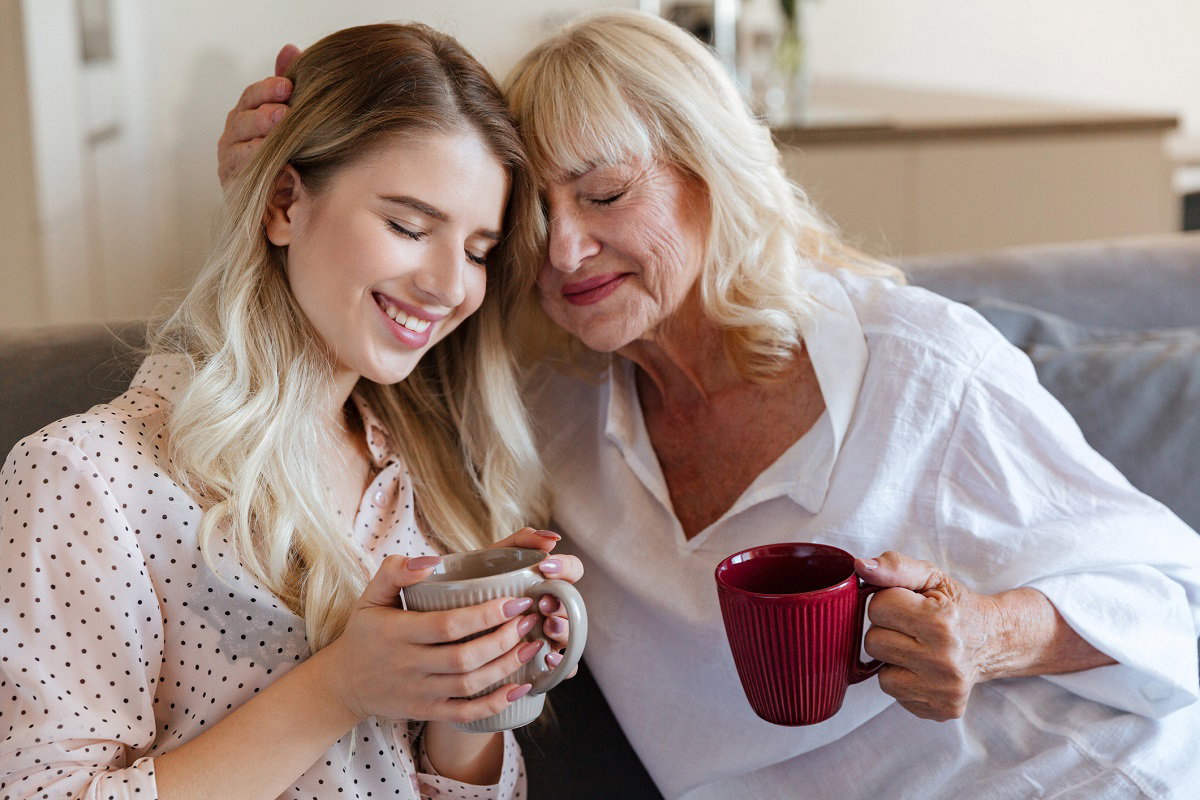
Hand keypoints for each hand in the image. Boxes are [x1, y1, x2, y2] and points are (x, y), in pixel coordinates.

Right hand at [217, 44, 300, 185]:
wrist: (274, 202)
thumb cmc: (282, 155)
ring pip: (240, 142)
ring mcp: (229, 156)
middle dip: (264, 112)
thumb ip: (284, 88)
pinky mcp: (230, 179)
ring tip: (278, 130)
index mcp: (247, 113)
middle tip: (285, 111)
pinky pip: (241, 168)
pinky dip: (254, 161)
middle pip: (244, 116)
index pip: (252, 95)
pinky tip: (270, 157)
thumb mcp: (286, 120)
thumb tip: (290, 48)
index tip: (288, 86)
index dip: (268, 89)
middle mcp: (234, 132)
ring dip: (260, 136)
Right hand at [318, 554, 541, 726]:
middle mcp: (408, 665)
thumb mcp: (370, 596)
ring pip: (470, 685)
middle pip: (464, 657)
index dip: (485, 615)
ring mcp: (419, 692)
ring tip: (532, 644)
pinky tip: (520, 686)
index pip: (447, 625)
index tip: (514, 601)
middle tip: (530, 619)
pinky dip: (496, 703)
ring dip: (506, 667)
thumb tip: (432, 561)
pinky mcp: (427, 711)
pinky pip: (466, 713)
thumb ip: (395, 571)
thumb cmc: (366, 631)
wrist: (344, 682)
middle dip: (504, 639)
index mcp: (396, 633)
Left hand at [488, 527, 582, 671]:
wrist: (449, 612)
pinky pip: (565, 667)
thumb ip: (522, 540)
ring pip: (573, 636)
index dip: (566, 568)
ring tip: (548, 628)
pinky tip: (548, 660)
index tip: (545, 569)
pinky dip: (563, 665)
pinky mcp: (542, 659)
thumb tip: (552, 539)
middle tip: (543, 604)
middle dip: (562, 605)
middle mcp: (553, 607)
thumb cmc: (478, 580)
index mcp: (549, 581)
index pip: (572, 570)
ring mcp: (549, 634)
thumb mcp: (496, 557)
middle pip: (575, 606)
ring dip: (564, 631)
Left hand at [855, 551, 1002, 721]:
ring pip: (880, 675)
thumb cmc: (957, 606)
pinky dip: (905, 681)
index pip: (877, 607)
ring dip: (893, 660)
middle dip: (888, 631)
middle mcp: (945, 659)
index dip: (888, 602)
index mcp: (941, 621)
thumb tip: (861, 566)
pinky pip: (896, 695)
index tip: (908, 605)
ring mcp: (944, 689)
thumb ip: (895, 567)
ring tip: (918, 650)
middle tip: (913, 629)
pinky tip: (925, 670)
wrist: (996, 640)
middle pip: (874, 642)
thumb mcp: (931, 577)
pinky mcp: (942, 709)